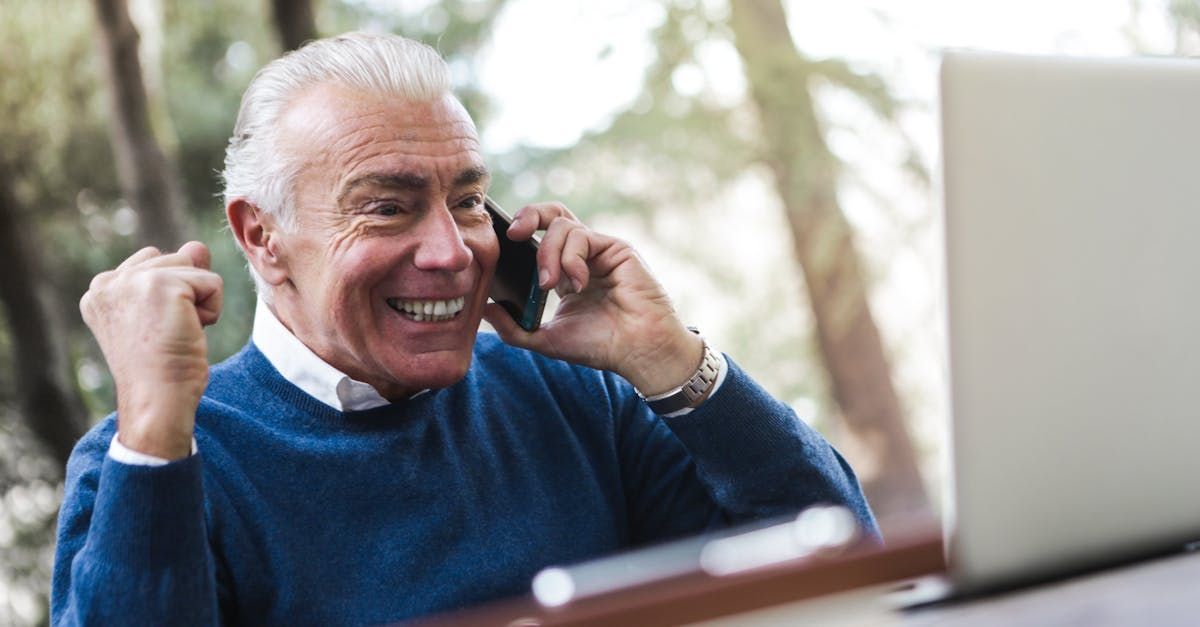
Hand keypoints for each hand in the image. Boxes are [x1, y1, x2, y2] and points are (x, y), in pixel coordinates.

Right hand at [80, 242, 222, 459]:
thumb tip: (196, 246)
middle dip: (184, 296)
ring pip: (194, 267)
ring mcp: (133, 281)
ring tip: (177, 332)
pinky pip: (212, 282)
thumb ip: (174, 276)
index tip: (153, 333)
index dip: (169, 298)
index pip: (151, 264)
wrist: (157, 400)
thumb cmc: (160, 369)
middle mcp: (108, 281)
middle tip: (167, 334)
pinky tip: (190, 333)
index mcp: (99, 290)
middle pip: (173, 259)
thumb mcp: (161, 316)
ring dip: (199, 302)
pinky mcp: (161, 285)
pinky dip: (212, 310)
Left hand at [482, 202, 701, 395]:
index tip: (499, 246)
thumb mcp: (546, 340)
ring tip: (551, 285)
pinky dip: (571, 258)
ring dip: (549, 254)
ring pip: (562, 226)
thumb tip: (484, 311)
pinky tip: (577, 284)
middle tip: (512, 234)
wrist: (637, 350)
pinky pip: (582, 236)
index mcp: (564, 271)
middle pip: (551, 214)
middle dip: (528, 215)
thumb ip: (514, 329)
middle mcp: (581, 255)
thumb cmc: (600, 346)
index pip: (538, 238)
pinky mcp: (615, 248)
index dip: (519, 233)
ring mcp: (598, 249)